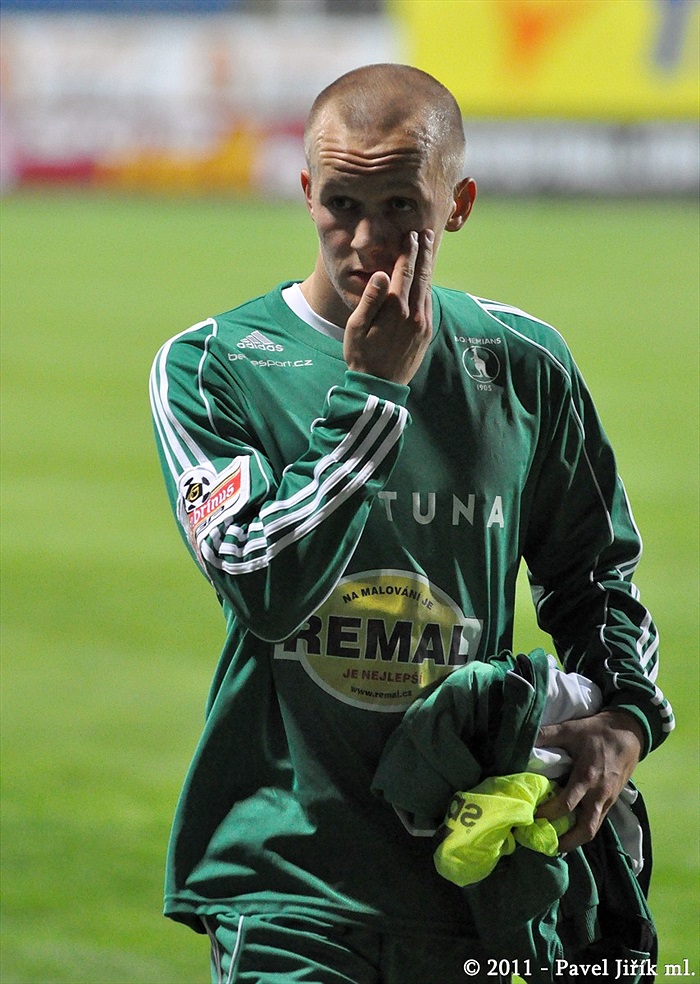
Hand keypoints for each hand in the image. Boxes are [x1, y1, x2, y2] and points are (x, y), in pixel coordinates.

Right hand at [343, 229, 433, 385]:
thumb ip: (370, 299)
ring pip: (428, 288)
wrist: (379, 386)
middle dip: (424, 253)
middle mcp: (414, 314)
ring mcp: (422, 324)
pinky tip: (425, 280)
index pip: (405, 271)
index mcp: (395, 309)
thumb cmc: (360, 355)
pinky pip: (429, 303)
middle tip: (427, 233)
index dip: (409, 251)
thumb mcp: (357, 326)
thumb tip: (382, 274)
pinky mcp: (426, 333)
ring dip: (428, 268)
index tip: (412, 234)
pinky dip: (428, 286)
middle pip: (422, 275)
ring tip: (428, 250)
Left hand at [535, 709, 643, 851]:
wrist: (630, 733)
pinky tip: (570, 828)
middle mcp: (599, 794)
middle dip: (566, 842)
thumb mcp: (571, 728)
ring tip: (555, 842)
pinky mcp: (612, 800)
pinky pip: (598, 820)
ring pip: (593, 829)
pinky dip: (583, 828)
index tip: (531, 817)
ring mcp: (608, 800)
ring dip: (575, 839)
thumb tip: (523, 739)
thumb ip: (547, 734)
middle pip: (585, 829)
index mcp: (587, 777)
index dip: (548, 813)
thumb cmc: (599, 731)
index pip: (566, 804)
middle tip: (545, 844)